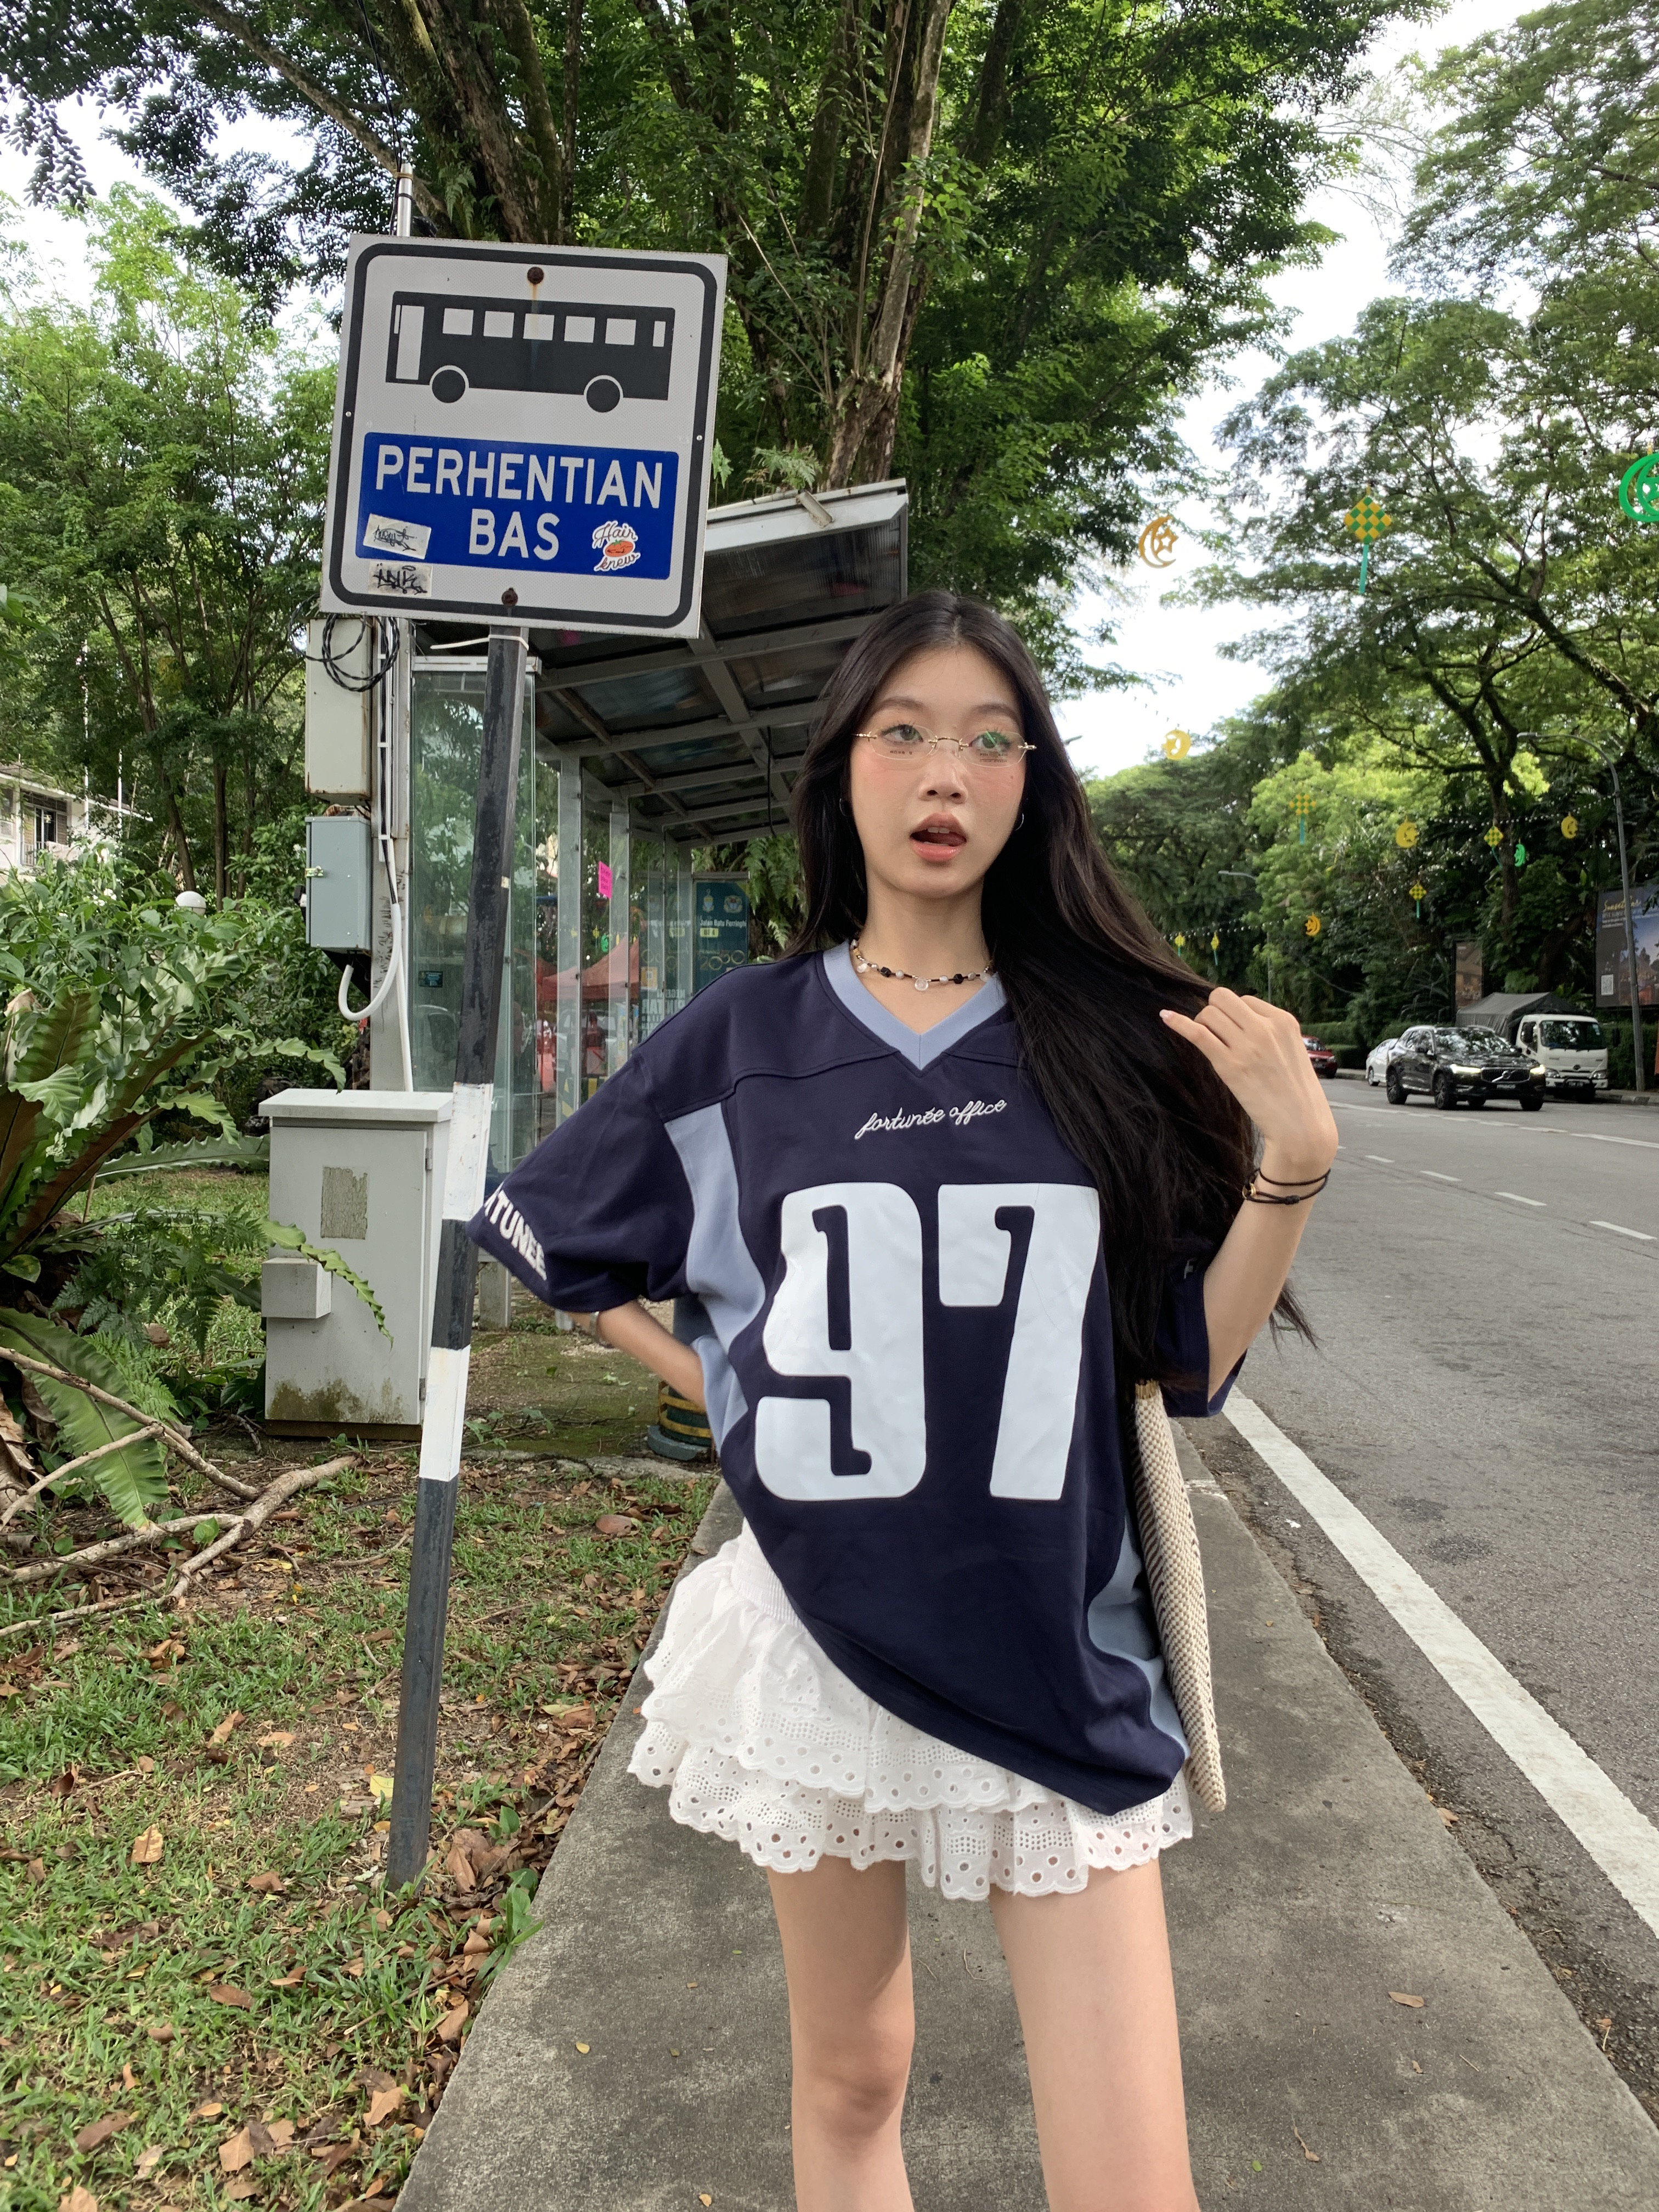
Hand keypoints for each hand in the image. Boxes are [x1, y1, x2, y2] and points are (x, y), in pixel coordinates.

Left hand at [1159, 990, 1337, 1177]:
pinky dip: (1179, 1023)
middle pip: (1223, 998)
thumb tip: (1240, 1023)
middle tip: (1215, 1032)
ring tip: (1207, 1042)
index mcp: (1283, 1021)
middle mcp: (1265, 1028)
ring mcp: (1246, 1046)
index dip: (1235, 1014)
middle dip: (1214, 1011)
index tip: (1234, 1032)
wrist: (1300, 1125)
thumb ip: (1270, 1034)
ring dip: (1202, 1023)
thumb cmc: (1295, 1093)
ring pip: (1209, 1013)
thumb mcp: (1291, 1052)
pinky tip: (1165, 1016)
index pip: (1246, 999)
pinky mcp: (1229, 1065)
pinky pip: (1198, 1033)